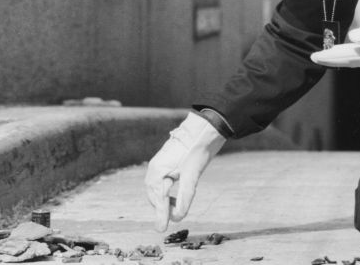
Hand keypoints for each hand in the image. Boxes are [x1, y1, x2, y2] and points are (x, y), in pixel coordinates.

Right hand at [145, 112, 225, 231]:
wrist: (204, 129)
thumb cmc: (197, 150)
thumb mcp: (192, 175)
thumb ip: (185, 196)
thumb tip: (178, 217)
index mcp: (157, 171)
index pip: (159, 198)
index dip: (161, 214)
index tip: (161, 230)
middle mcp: (155, 169)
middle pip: (155, 196)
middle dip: (161, 209)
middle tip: (166, 224)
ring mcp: (160, 167)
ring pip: (158, 192)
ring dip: (165, 203)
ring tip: (175, 211)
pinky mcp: (167, 166)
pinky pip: (163, 186)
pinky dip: (168, 195)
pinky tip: (177, 200)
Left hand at [311, 0, 359, 70]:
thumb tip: (352, 39)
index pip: (348, 58)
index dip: (330, 57)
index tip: (314, 57)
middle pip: (351, 60)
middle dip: (333, 58)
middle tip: (316, 57)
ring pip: (359, 59)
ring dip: (344, 57)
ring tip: (329, 54)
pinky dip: (356, 54)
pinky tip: (353, 51)